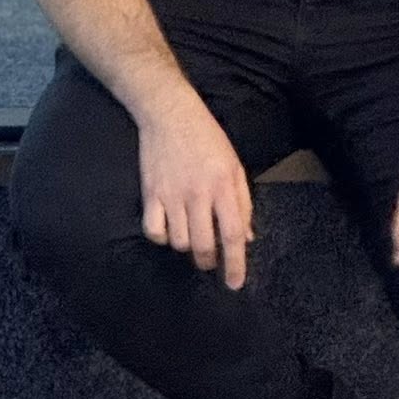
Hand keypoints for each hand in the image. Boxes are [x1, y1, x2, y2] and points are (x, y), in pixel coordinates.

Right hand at [137, 93, 254, 288]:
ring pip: (179, 242)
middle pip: (203, 245)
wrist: (170, 114)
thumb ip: (243, 203)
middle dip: (208, 261)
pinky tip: (169, 229)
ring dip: (187, 248)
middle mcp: (198, 194)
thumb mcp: (234, 167)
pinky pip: (154, 231)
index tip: (235, 284)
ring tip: (191, 235)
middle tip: (210, 259)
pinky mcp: (150, 193)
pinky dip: (161, 238)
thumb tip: (247, 238)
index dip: (235, 264)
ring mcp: (172, 195)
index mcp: (224, 186)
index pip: (232, 235)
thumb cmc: (208, 140)